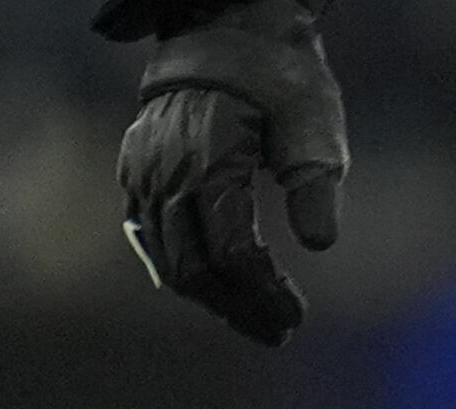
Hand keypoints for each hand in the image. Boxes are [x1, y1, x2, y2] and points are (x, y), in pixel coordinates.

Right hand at [96, 0, 346, 347]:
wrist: (225, 31)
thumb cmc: (279, 77)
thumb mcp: (315, 123)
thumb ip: (317, 184)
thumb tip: (320, 244)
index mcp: (210, 159)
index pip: (231, 251)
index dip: (264, 292)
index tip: (297, 317)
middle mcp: (166, 170)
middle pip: (192, 265)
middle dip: (237, 306)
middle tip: (279, 331)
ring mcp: (143, 170)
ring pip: (166, 257)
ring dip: (210, 295)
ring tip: (255, 317)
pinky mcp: (135, 168)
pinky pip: (148, 233)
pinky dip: (178, 266)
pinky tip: (213, 286)